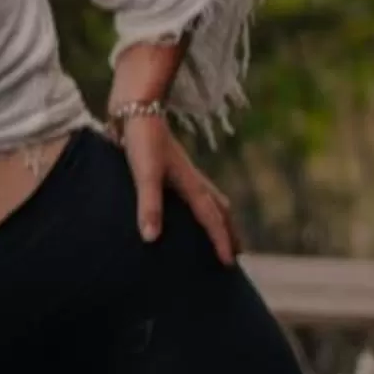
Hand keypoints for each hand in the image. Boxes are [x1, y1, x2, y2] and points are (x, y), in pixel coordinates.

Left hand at [121, 112, 237, 263]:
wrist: (135, 109)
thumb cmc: (142, 141)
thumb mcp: (144, 175)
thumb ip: (148, 205)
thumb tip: (151, 239)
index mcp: (190, 184)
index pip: (212, 219)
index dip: (220, 241)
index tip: (230, 264)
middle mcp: (191, 179)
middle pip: (219, 209)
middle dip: (229, 231)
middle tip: (238, 253)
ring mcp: (181, 172)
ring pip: (209, 198)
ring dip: (218, 217)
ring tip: (219, 231)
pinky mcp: (168, 166)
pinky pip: (192, 191)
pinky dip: (199, 204)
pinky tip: (183, 206)